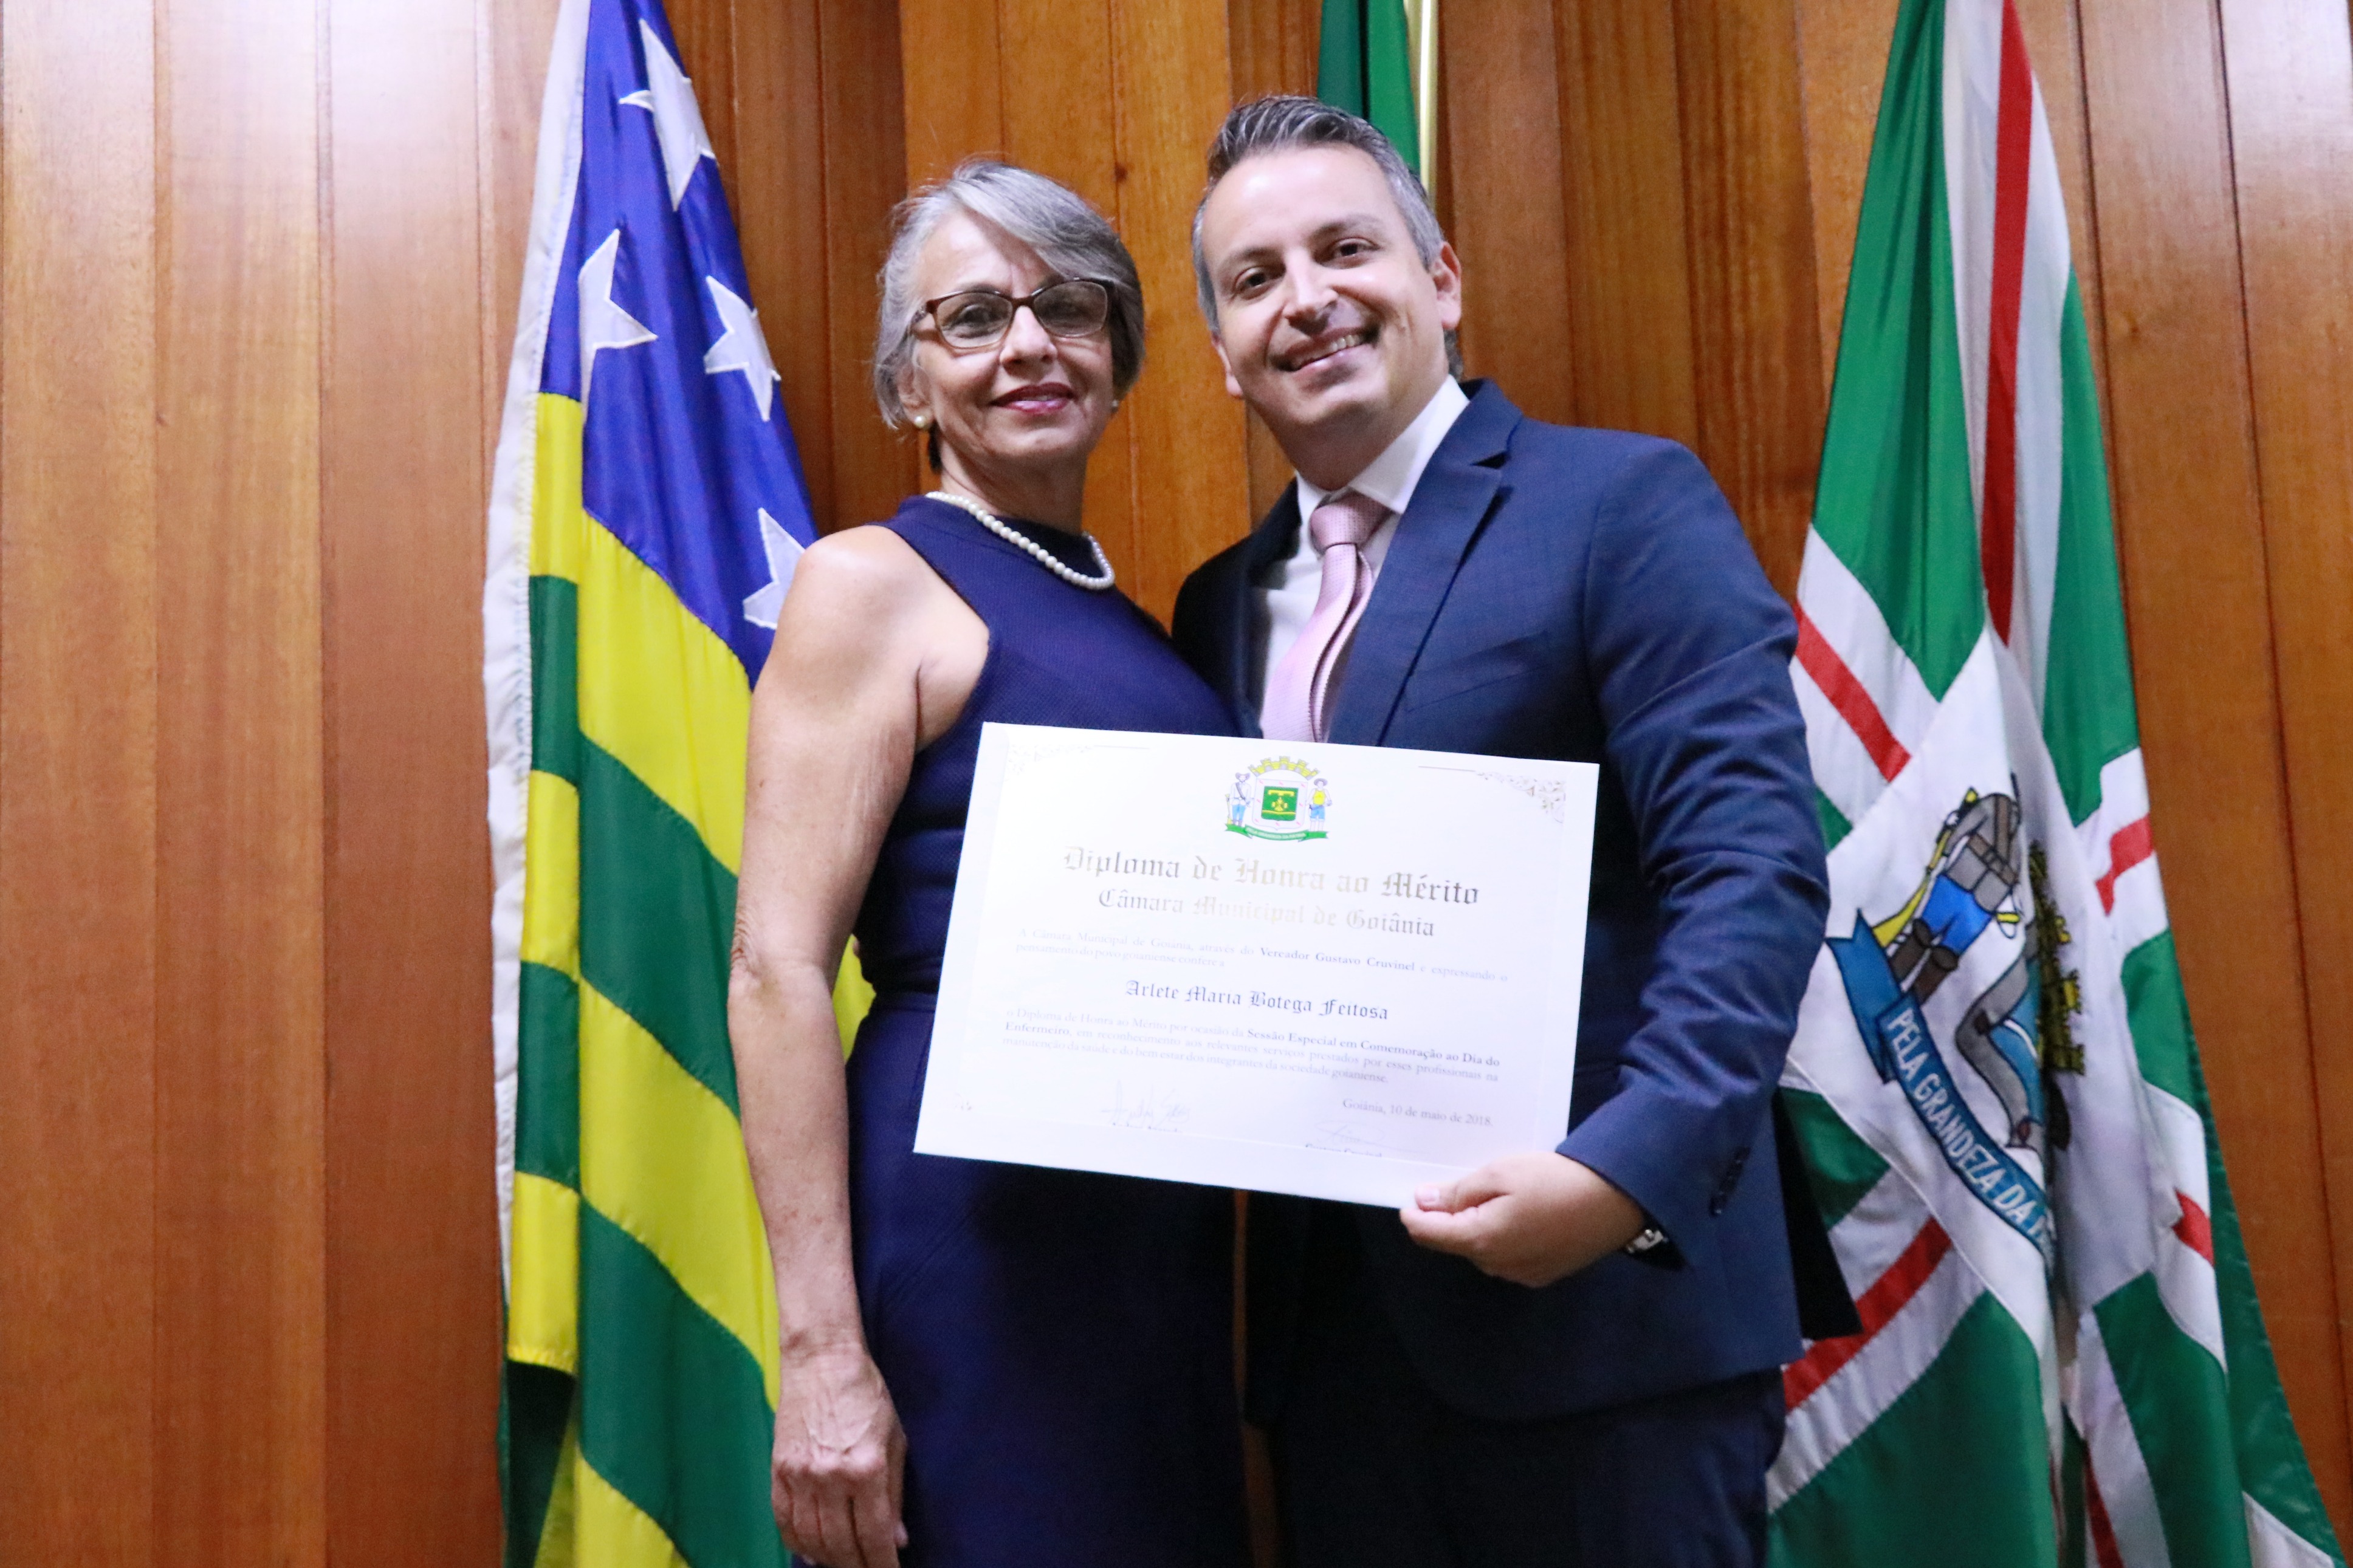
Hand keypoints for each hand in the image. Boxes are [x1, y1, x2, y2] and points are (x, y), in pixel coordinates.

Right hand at [772, 1346, 907, 1567]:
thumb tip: (897, 1539)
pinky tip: (811, 1552)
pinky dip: (797, 1543)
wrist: (821, 1360)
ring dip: (829, 1559)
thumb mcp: (894, 1440)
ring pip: (810, 1539)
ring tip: (844, 1564)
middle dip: (857, 1567)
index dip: (882, 1564)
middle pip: (840, 1545)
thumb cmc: (867, 1395)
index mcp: (866, 1469)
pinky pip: (784, 1521)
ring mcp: (800, 1476)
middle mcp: (830, 1478)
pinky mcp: (778, 1471)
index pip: (873, 1536)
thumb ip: (894, 1493)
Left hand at [1398, 1151, 1647, 1287]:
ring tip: (1499, 1194)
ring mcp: (1522, 1274)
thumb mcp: (1500, 1173)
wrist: (1617, 1199)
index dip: (1414, 1215)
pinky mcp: (1544, 1273)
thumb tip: (1424, 1202)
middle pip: (1457, 1242)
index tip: (1410, 1196)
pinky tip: (1523, 1212)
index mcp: (1481, 1240)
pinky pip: (1509, 1255)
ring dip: (1480, 1226)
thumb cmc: (1555, 1180)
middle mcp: (1498, 1265)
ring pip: (1483, 1249)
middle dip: (1452, 1216)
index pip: (1429, 1235)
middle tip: (1464, 1182)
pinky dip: (1505, 1235)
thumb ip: (1458, 1192)